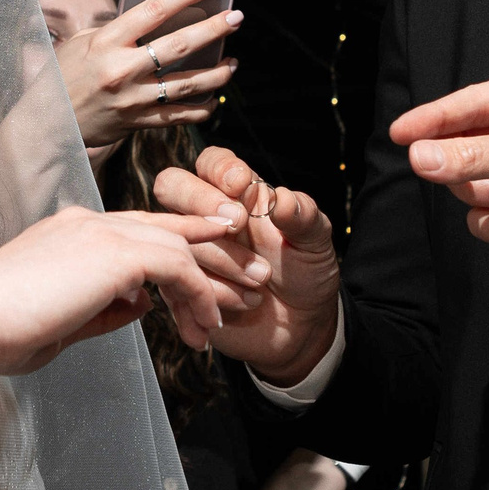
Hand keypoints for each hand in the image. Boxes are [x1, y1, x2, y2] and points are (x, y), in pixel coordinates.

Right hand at [0, 205, 248, 383]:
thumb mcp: (62, 320)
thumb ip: (104, 308)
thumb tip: (142, 305)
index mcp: (70, 231)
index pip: (136, 231)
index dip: (176, 245)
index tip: (207, 267)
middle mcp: (88, 221)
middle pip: (165, 229)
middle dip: (209, 253)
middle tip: (246, 273)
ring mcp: (100, 231)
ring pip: (177, 246)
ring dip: (209, 282)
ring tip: (232, 312)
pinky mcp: (113, 252)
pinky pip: (176, 266)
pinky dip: (197, 294)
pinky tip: (204, 323)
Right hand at [53, 0, 241, 152]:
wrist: (47, 123)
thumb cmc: (64, 76)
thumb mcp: (82, 43)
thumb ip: (117, 29)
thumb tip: (155, 16)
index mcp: (107, 42)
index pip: (153, 11)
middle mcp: (122, 70)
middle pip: (180, 45)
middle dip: (214, 29)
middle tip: (236, 18)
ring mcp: (133, 99)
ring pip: (188, 84)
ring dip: (218, 72)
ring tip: (234, 62)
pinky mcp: (139, 123)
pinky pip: (180, 116)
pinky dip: (202, 108)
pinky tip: (214, 97)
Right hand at [149, 145, 340, 385]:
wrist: (299, 327)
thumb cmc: (305, 273)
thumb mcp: (316, 242)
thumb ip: (303, 216)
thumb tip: (283, 197)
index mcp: (239, 196)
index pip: (212, 162)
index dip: (218, 167)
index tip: (241, 184)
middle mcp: (207, 218)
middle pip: (172, 186)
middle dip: (200, 202)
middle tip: (237, 225)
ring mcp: (191, 252)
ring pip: (173, 236)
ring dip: (217, 260)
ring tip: (258, 286)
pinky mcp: (182, 288)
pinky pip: (173, 286)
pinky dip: (202, 301)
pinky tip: (232, 311)